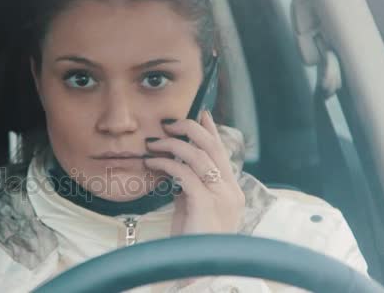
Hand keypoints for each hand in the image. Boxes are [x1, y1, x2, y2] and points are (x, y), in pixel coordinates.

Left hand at [143, 111, 244, 234]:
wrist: (198, 269)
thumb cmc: (194, 242)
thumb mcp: (195, 209)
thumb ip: (192, 187)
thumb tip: (177, 166)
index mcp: (232, 190)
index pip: (222, 152)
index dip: (211, 130)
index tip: (201, 113)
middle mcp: (231, 190)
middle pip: (213, 146)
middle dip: (190, 128)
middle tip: (168, 123)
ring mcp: (221, 196)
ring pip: (197, 155)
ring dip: (171, 145)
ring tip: (152, 144)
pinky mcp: (205, 203)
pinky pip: (183, 173)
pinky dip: (165, 164)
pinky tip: (151, 164)